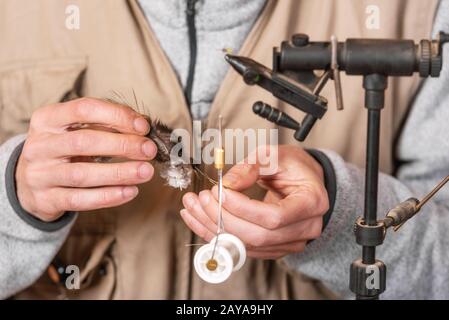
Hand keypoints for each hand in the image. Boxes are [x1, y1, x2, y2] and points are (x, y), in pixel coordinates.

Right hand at [16, 97, 156, 221]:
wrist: (27, 182)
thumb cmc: (62, 150)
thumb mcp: (74, 130)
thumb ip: (104, 124)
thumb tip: (141, 126)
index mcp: (47, 119)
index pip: (84, 109)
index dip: (117, 115)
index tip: (143, 126)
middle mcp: (40, 145)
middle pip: (84, 142)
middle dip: (122, 145)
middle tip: (149, 150)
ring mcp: (39, 174)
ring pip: (83, 174)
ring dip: (119, 172)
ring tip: (146, 171)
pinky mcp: (46, 199)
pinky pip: (80, 200)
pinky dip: (108, 196)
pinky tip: (130, 191)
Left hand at [180, 145, 328, 258]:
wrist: (306, 181)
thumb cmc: (295, 166)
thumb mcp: (275, 155)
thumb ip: (251, 168)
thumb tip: (226, 184)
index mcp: (311, 203)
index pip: (274, 217)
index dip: (242, 208)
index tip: (220, 192)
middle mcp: (304, 228)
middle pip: (257, 236)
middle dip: (223, 218)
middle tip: (202, 199)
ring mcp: (289, 242)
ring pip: (246, 245)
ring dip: (213, 228)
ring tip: (193, 207)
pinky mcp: (273, 248)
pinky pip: (242, 248)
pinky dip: (217, 235)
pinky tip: (200, 219)